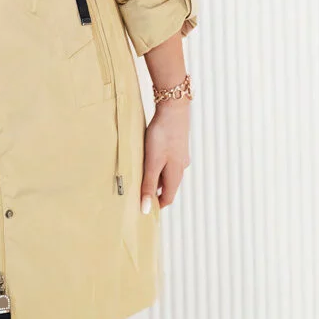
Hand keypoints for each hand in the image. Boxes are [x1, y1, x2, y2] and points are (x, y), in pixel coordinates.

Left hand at [140, 97, 190, 212]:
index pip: (167, 197)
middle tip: (138, 192)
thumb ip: (148, 185)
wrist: (173, 109)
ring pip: (167, 172)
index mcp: (176, 174)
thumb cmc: (162, 136)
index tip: (144, 208)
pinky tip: (149, 157)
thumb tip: (145, 209)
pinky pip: (167, 161)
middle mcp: (181, 167)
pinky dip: (158, 164)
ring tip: (140, 174)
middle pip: (168, 186)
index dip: (156, 204)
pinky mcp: (177, 145)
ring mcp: (180, 155)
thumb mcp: (152, 162)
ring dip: (156, 177)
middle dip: (154, 191)